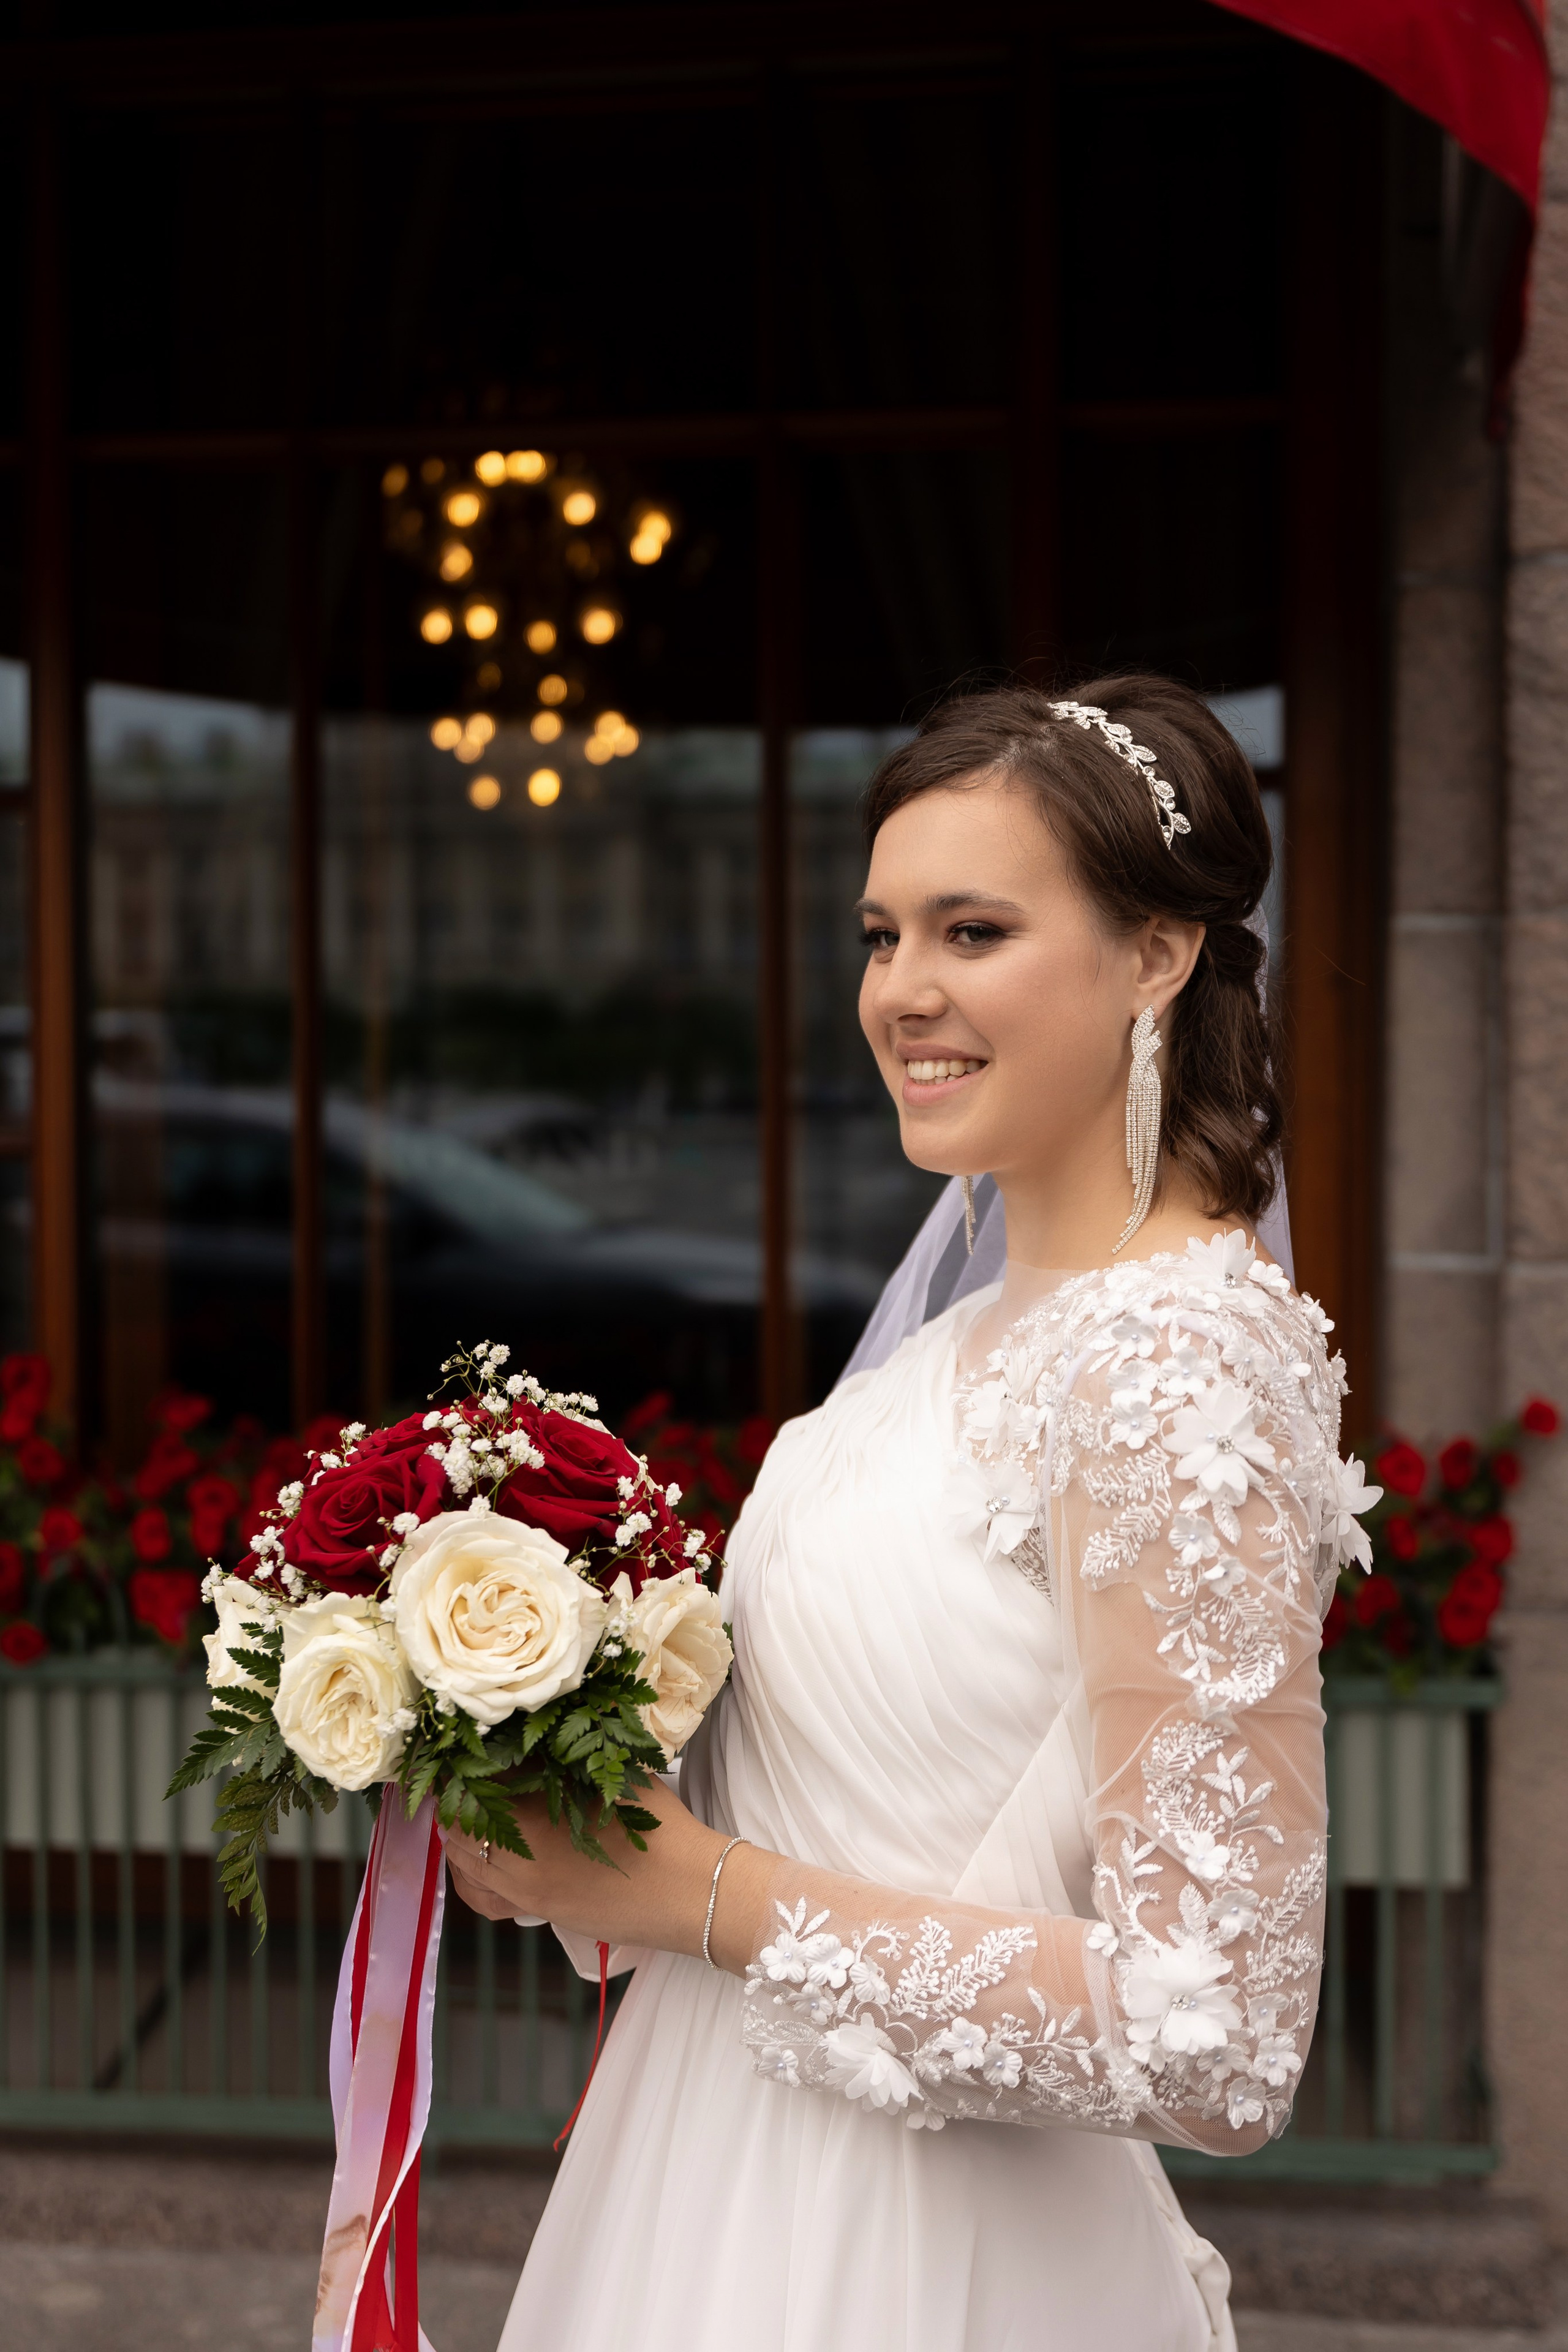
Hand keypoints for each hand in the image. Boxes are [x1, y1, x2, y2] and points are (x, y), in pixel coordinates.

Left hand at [443, 1778, 772, 1973]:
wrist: (689, 1891)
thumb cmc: (659, 1827)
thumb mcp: (615, 1774)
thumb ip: (569, 1755)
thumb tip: (533, 1734)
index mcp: (538, 1811)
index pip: (475, 1780)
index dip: (462, 1762)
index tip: (461, 1749)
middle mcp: (520, 1852)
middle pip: (457, 1821)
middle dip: (455, 1796)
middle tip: (462, 1776)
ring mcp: (524, 1888)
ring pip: (461, 1860)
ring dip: (458, 1833)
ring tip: (468, 1812)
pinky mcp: (537, 1911)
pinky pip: (481, 1898)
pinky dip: (470, 1876)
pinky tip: (481, 1860)